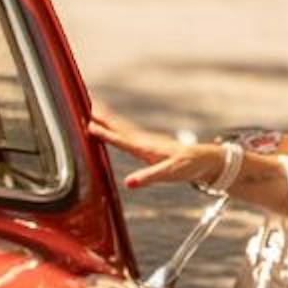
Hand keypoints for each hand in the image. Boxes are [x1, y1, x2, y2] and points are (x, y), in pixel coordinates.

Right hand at [99, 119, 247, 190]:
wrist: (203, 159)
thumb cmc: (187, 166)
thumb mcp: (169, 174)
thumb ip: (148, 177)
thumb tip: (129, 183)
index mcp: (145, 148)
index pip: (120, 139)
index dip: (104, 133)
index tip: (88, 125)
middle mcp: (143, 141)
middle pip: (118, 126)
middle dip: (101, 116)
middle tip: (83, 104)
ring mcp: (145, 140)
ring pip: (121, 126)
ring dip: (106, 118)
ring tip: (92, 109)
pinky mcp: (147, 143)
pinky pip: (126, 132)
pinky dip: (115, 126)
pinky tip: (112, 126)